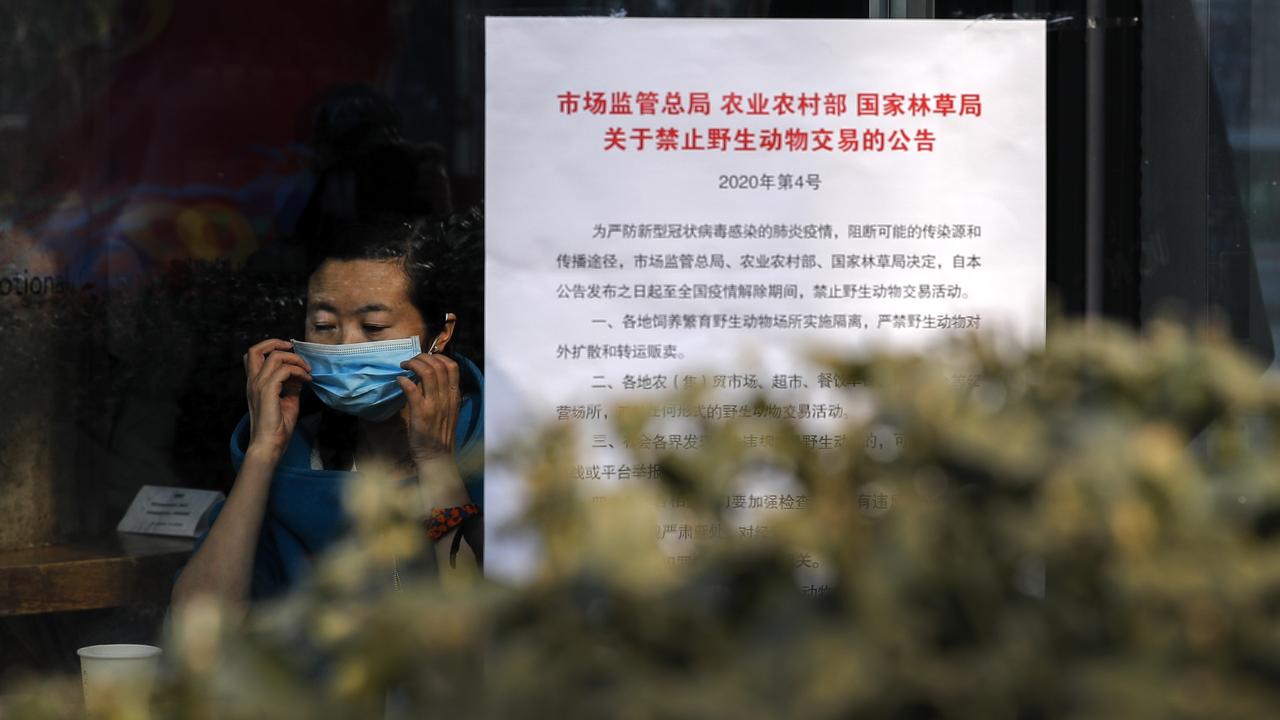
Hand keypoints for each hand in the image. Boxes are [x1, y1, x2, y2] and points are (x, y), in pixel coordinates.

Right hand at [243, 339, 311, 460]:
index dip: (271, 347)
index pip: (253, 355)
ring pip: (275, 357)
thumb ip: (291, 386)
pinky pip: (284, 370)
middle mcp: (253, 382)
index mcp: (255, 383)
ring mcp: (258, 386)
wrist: (270, 444)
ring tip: (307, 371)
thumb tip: (300, 375)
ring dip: (295, 360)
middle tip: (295, 351)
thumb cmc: (277, 427)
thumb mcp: (288, 401)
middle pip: (255, 349)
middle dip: (277, 343)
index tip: (290, 352)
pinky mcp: (267, 391)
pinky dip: (298, 371)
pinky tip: (306, 380)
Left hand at [396, 352, 460, 463]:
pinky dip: (404, 380)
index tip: (426, 359)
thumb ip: (443, 395)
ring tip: (404, 366)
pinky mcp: (421, 413)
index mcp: (454, 396)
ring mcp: (434, 405)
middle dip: (422, 357)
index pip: (452, 366)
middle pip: (438, 365)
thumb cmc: (439, 435)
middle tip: (410, 361)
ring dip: (413, 364)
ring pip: (427, 372)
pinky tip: (399, 381)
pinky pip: (412, 389)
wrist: (436, 457)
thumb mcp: (448, 411)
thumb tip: (431, 378)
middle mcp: (446, 398)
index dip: (438, 357)